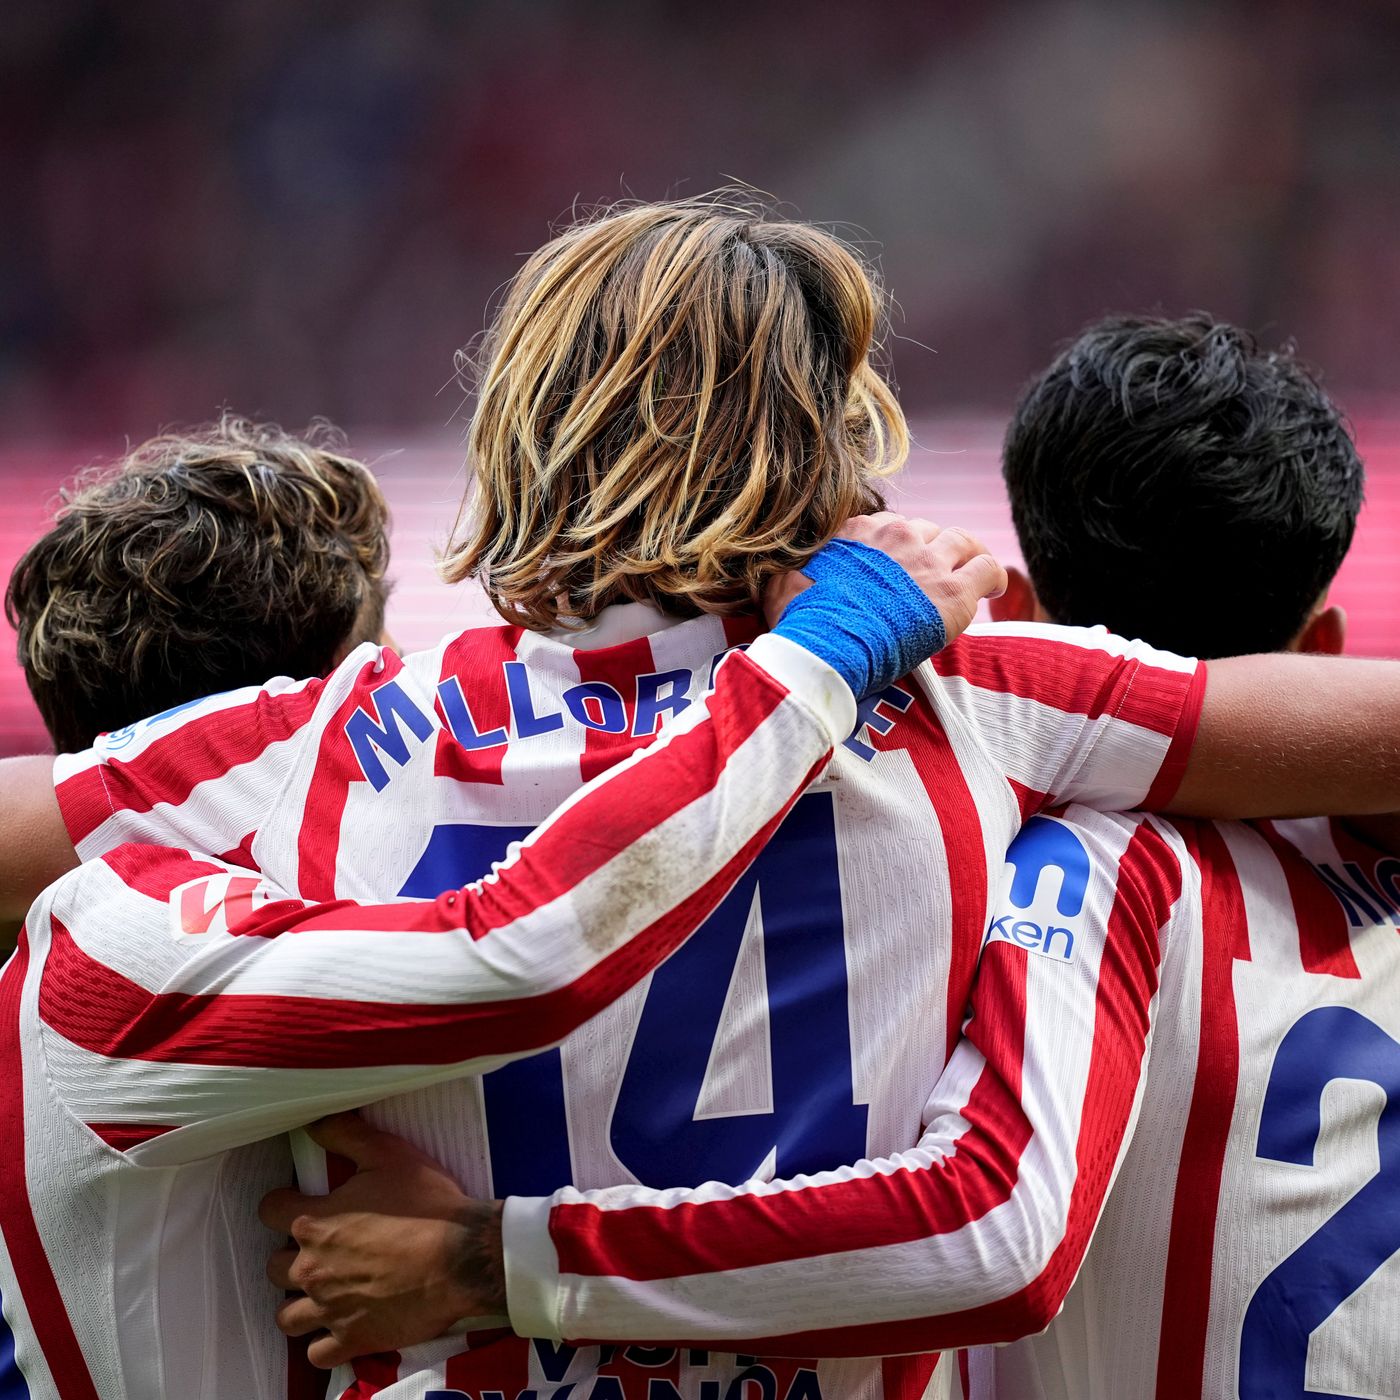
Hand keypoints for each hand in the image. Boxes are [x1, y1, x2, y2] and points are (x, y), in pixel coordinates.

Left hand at [259, 1113, 504, 1368]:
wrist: (463, 1257)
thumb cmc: (426, 1204)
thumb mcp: (388, 1154)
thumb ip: (345, 1135)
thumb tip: (313, 1121)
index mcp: (315, 1223)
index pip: (270, 1211)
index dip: (283, 1203)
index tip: (299, 1202)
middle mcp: (312, 1269)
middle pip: (272, 1268)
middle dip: (288, 1257)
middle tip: (317, 1250)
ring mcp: (329, 1309)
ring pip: (287, 1317)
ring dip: (299, 1304)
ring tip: (322, 1293)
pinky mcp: (352, 1339)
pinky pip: (317, 1354)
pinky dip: (323, 1342)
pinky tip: (340, 1326)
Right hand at [763, 513, 1005, 642]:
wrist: (829, 651)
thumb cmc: (802, 628)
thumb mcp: (780, 590)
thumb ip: (785, 577)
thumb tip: (778, 579)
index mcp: (857, 533)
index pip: (888, 525)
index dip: (897, 546)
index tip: (899, 566)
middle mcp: (897, 537)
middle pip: (927, 530)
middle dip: (931, 550)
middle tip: (933, 576)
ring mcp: (929, 561)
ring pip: (963, 541)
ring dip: (967, 556)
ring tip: (972, 575)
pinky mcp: (955, 591)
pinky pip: (988, 568)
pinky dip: (994, 576)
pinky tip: (996, 589)